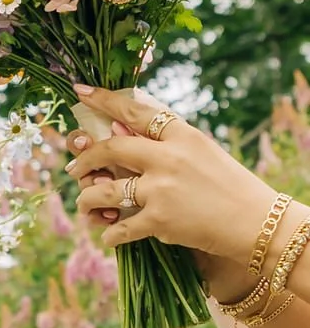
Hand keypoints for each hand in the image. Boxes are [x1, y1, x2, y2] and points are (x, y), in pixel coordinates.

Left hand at [67, 87, 277, 295]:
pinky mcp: (159, 220)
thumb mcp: (201, 151)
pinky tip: (110, 235)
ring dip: (87, 199)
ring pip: (105, 190)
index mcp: (181, 135)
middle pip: (111, 149)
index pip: (135, 111)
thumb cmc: (227, 185)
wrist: (253, 221)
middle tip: (74, 168)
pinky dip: (110, 234)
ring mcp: (161, 189)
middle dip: (85, 159)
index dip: (104, 101)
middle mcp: (168, 158)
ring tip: (86, 204)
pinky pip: (119, 228)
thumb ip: (164, 142)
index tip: (81, 93)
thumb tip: (117, 130)